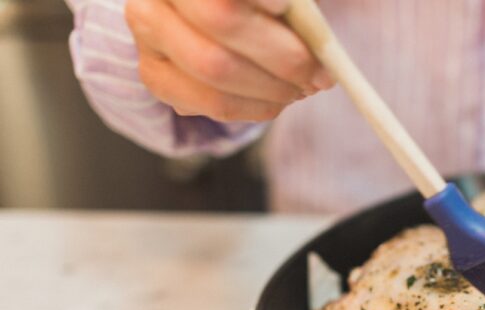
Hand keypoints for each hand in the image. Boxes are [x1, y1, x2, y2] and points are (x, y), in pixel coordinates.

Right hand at [125, 0, 331, 121]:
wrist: (209, 12)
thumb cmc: (255, 2)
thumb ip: (295, 6)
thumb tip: (317, 34)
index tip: (289, 9)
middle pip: (222, 22)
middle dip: (283, 55)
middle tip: (319, 72)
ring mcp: (147, 36)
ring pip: (215, 69)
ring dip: (274, 87)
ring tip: (303, 87)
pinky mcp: (156, 77)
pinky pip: (213, 103)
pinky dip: (257, 107)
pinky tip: (277, 100)